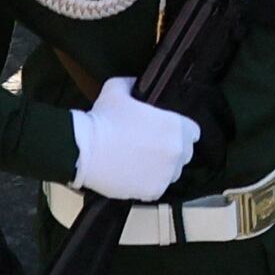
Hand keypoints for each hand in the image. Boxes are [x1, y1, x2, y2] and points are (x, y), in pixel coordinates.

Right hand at [66, 88, 197, 204]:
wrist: (81, 150)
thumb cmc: (102, 118)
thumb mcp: (117, 89)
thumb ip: (132, 84)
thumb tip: (136, 83)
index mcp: (177, 127)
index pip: (193, 132)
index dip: (179, 132)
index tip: (165, 132)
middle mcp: (178, 152)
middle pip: (184, 153)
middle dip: (171, 150)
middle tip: (150, 147)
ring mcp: (167, 174)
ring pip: (172, 172)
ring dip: (162, 168)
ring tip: (140, 162)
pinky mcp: (153, 191)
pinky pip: (157, 188)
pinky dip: (148, 183)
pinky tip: (133, 175)